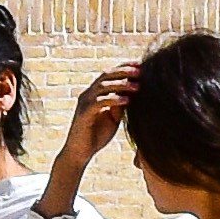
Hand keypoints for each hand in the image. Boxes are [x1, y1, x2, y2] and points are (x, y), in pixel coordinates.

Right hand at [43, 61, 137, 204]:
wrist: (79, 153)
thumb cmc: (96, 136)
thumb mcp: (112, 118)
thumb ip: (120, 106)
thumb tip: (134, 93)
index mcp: (95, 93)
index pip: (109, 74)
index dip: (124, 67)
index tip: (140, 65)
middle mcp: (88, 94)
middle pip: (106, 75)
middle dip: (124, 71)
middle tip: (140, 71)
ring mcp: (85, 102)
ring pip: (103, 86)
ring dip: (121, 84)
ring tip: (137, 86)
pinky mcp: (84, 113)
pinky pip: (99, 102)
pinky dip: (113, 99)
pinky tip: (126, 100)